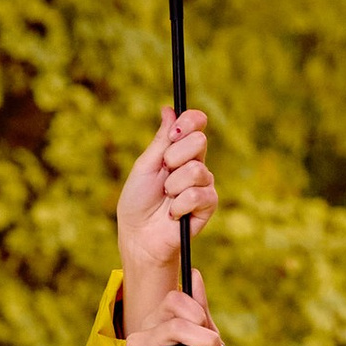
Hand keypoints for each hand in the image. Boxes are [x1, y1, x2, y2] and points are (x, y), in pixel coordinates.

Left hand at [115, 106, 217, 321]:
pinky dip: (179, 205)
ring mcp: (203, 184)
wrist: (139, 236)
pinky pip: (198, 195)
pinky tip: (173, 214)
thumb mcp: (144, 166)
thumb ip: (160, 140)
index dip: (190, 121)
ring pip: (196, 170)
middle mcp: (195, 163)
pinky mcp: (208, 205)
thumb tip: (168, 109)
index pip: (196, 124)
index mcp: (179, 150)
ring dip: (173, 186)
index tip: (174, 131)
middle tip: (163, 173)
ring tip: (166, 198)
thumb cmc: (137, 202)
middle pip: (199, 141)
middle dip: (174, 157)